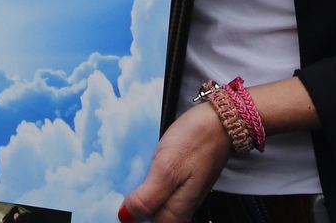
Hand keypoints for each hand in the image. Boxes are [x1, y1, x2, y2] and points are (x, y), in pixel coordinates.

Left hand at [119, 102, 232, 222]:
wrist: (220, 122)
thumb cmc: (195, 141)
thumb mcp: (166, 168)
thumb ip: (148, 197)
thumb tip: (126, 216)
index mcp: (175, 212)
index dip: (128, 214)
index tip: (116, 197)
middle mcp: (179, 209)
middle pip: (148, 216)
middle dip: (133, 202)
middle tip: (125, 179)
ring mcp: (181, 197)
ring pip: (152, 203)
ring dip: (138, 191)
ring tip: (132, 170)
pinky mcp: (180, 183)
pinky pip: (158, 191)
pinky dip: (146, 181)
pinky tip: (141, 168)